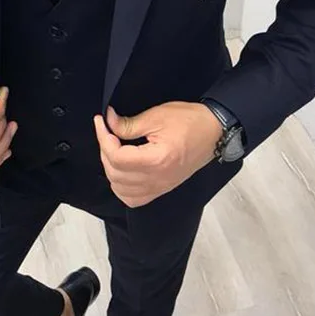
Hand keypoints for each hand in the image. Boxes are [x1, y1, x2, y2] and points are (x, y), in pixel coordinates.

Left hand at [93, 101, 222, 207]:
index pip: (117, 157)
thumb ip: (129, 124)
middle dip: (105, 151)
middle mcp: (157, 179)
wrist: (213, 132)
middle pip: (115, 174)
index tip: (101, 122)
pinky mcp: (162, 189)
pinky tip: (122, 170)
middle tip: (107, 131)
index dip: (103, 138)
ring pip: (121, 190)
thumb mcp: (157, 116)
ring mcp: (160, 187)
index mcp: (157, 160)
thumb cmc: (190, 121)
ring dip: (111, 169)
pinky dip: (122, 187)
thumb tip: (108, 122)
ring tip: (113, 149)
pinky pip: (133, 199)